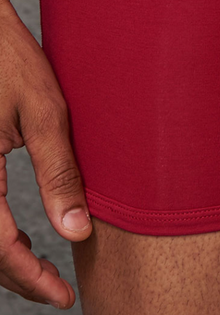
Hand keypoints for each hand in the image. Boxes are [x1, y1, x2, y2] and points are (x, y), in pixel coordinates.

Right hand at [0, 0, 91, 308]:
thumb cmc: (10, 61)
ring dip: (2, 259)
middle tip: (57, 288)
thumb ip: (59, 173)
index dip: (31, 280)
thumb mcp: (43, 114)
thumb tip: (79, 232)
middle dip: (17, 276)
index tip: (65, 297)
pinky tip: (19, 234)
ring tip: (41, 268)